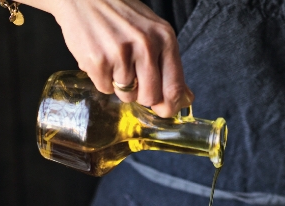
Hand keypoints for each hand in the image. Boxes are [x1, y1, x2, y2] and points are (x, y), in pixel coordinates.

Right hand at [22, 0, 192, 116]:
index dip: (168, 106)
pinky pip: (105, 89)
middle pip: (150, 98)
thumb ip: (170, 67)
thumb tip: (186, 100)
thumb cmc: (120, 16)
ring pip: (127, 96)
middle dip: (140, 95)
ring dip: (119, 86)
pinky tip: (101, 58)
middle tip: (131, 76)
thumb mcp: (153, 33)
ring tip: (113, 60)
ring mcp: (121, 53)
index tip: (163, 110)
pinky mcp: (98, 61)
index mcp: (164, 39)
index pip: (174, 88)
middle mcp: (145, 45)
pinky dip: (102, 79)